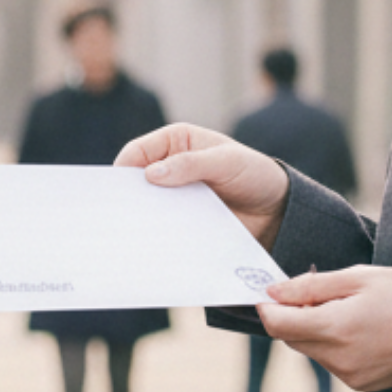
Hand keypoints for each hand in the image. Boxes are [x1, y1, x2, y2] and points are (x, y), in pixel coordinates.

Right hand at [114, 124, 289, 249]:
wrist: (277, 210)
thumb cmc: (254, 173)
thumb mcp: (227, 162)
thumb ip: (192, 164)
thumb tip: (150, 174)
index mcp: (175, 142)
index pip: (136, 153)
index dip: (122, 171)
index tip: (114, 194)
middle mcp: (170, 167)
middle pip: (135, 183)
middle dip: (126, 199)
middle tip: (117, 220)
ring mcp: (174, 197)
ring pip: (146, 208)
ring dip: (140, 221)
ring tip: (132, 239)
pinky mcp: (181, 221)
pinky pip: (162, 229)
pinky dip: (156, 236)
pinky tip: (152, 250)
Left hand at [258, 265, 391, 391]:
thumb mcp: (360, 277)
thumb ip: (312, 286)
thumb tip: (273, 292)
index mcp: (336, 328)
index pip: (278, 324)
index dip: (268, 307)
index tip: (269, 292)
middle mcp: (338, 359)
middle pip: (292, 338)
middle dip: (295, 315)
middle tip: (321, 292)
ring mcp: (349, 376)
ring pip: (312, 350)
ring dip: (317, 329)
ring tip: (351, 309)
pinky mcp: (360, 384)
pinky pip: (332, 362)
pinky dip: (335, 344)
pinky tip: (362, 328)